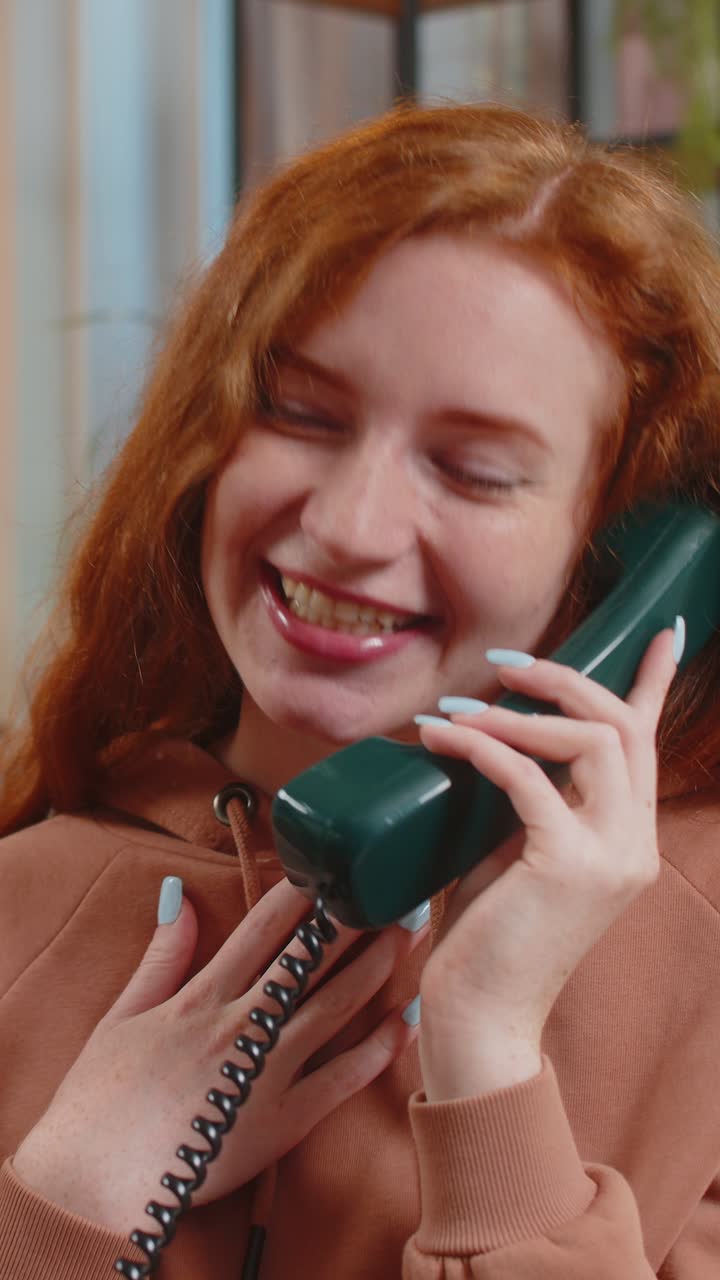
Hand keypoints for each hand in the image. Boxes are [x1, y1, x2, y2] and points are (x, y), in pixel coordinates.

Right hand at [14, 878, 425, 1232]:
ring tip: (409, 932)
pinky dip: (379, 1049)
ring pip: (334, 1006)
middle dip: (355, 919)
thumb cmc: (98, 1102)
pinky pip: (342, 1079)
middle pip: (311, 959)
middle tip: (395, 888)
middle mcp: (240, 1026)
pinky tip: (409, 1020)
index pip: (264, 928)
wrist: (91, 1185)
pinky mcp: (283, 1123)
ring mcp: (266, 1073)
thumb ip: (160, 956)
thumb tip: (178, 894)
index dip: (304, 892)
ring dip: (376, 966)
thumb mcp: (120, 1016)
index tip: (334, 864)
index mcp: (201, 997)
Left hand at [415, 628, 678, 1100]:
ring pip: (593, 741)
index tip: (663, 635)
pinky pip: (528, 778)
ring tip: (459, 707)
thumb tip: (493, 734)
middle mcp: (634, 843)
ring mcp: (610, 856)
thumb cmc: (490, 934)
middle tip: (506, 664)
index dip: (654, 684)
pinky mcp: (568, 866)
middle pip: (624, 728)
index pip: (648, 746)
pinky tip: (444, 735)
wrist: (482, 1016)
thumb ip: (528, 798)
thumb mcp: (517, 849)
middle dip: (565, 681)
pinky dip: (483, 747)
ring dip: (520, 713)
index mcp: (628, 838)